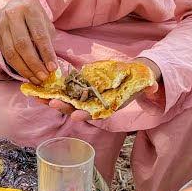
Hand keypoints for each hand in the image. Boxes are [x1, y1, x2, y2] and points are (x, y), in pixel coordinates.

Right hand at [0, 0, 57, 83]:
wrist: (15, 6)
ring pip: (12, 53)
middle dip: (34, 64)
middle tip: (43, 77)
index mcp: (29, 9)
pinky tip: (27, 73)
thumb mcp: (44, 23)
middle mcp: (12, 16)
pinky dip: (18, 67)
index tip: (53, 68)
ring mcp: (1, 26)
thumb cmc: (34, 17)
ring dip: (25, 69)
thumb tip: (49, 66)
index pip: (39, 35)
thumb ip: (47, 41)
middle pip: (22, 45)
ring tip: (36, 79)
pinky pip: (6, 56)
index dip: (46, 53)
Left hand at [45, 56, 159, 119]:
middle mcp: (94, 104)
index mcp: (106, 107)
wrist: (130, 75)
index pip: (95, 113)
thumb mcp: (145, 82)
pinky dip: (51, 89)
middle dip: (64, 107)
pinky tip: (39, 87)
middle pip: (76, 108)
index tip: (78, 115)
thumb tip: (153, 86)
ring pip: (65, 101)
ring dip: (52, 99)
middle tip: (52, 103)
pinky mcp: (78, 87)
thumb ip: (147, 85)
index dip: (86, 114)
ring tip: (38, 96)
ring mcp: (84, 97)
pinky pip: (63, 90)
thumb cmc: (137, 81)